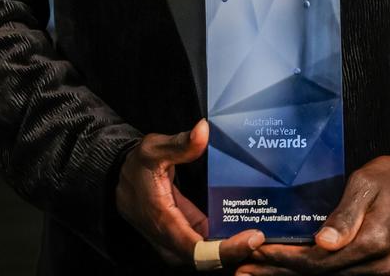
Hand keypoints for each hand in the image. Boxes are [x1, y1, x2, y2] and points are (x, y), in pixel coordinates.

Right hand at [116, 118, 264, 267]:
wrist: (119, 181)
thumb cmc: (136, 167)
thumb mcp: (153, 149)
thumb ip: (179, 143)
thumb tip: (203, 130)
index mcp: (165, 224)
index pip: (200, 251)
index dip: (228, 249)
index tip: (254, 236)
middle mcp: (172, 243)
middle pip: (210, 260)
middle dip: (239, 253)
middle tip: (270, 238)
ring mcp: (179, 244)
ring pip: (211, 257)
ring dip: (236, 249)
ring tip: (267, 235)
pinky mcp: (185, 237)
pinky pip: (209, 247)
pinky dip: (228, 242)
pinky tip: (249, 229)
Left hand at [237, 138, 389, 275]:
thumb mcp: (368, 184)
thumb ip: (345, 215)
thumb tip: (321, 244)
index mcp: (373, 244)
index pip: (318, 261)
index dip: (284, 260)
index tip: (256, 254)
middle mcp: (378, 267)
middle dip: (280, 273)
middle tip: (244, 270)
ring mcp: (382, 272)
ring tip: (261, 272)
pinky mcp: (382, 270)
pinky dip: (316, 273)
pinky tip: (295, 269)